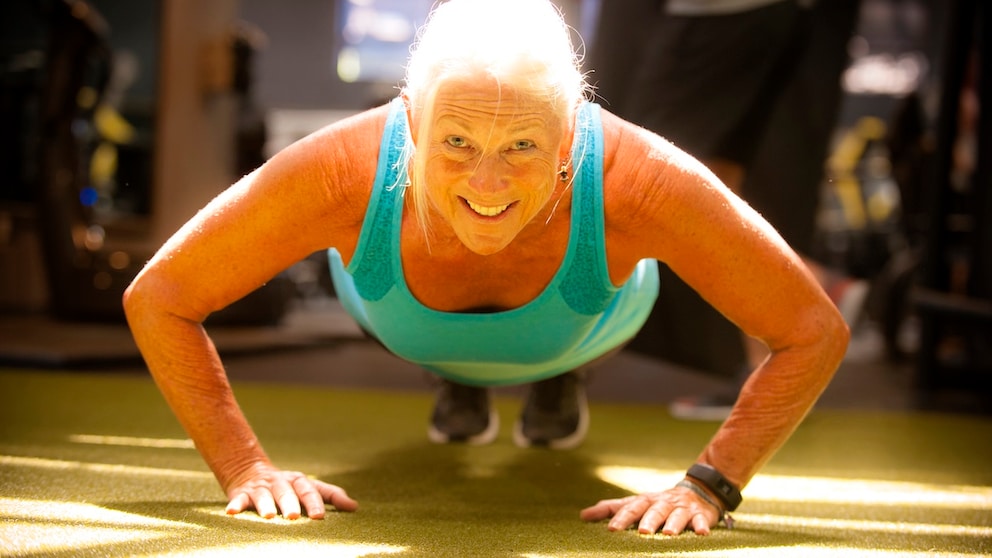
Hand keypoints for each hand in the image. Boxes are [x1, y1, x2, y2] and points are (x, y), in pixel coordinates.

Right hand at [225, 467, 358, 518]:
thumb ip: (331, 496)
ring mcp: (260, 488)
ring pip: (263, 495)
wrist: (250, 471)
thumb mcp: (309, 488)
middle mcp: (280, 483)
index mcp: (299, 482)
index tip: (319, 516)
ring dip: (265, 505)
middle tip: (293, 516)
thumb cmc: (288, 487)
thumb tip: (355, 507)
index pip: (309, 490)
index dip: (314, 502)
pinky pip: (238, 499)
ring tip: (267, 516)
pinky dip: (235, 505)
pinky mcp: (241, 494)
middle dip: (290, 503)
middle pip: (286, 492)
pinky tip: (232, 513)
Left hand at [580, 485, 719, 534]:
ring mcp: (682, 508)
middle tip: (642, 532)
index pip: (631, 508)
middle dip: (648, 520)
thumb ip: (611, 509)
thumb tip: (583, 516)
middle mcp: (662, 503)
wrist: (696, 492)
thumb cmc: (658, 503)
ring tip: (668, 534)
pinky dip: (701, 526)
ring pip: (677, 515)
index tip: (611, 529)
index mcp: (645, 501)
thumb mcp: (635, 503)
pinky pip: (701, 520)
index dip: (621, 518)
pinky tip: (702, 533)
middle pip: (654, 510)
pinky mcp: (700, 515)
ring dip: (673, 523)